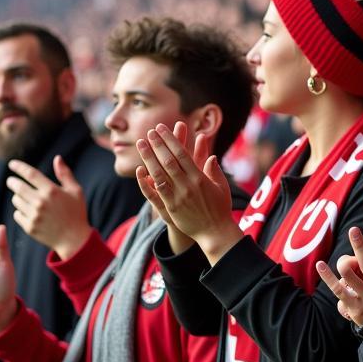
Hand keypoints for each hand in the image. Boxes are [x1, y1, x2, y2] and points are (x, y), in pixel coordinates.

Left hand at [6, 156, 90, 258]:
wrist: (74, 238)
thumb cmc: (77, 212)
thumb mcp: (76, 191)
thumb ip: (65, 174)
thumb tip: (57, 158)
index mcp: (52, 191)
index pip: (31, 174)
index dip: (19, 167)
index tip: (12, 164)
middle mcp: (41, 202)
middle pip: (18, 187)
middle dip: (12, 182)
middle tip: (11, 181)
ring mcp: (34, 215)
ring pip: (16, 200)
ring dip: (18, 197)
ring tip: (24, 198)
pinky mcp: (29, 227)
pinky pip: (17, 214)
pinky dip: (20, 211)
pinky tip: (28, 211)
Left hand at [136, 122, 239, 262]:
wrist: (215, 232)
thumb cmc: (220, 208)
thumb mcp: (222, 187)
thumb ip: (214, 171)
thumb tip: (211, 156)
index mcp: (200, 178)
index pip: (182, 154)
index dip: (171, 140)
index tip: (162, 129)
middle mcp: (188, 186)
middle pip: (169, 161)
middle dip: (158, 144)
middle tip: (149, 131)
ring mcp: (178, 197)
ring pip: (159, 174)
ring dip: (149, 158)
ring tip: (141, 144)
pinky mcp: (171, 209)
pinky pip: (156, 193)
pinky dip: (146, 182)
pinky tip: (139, 171)